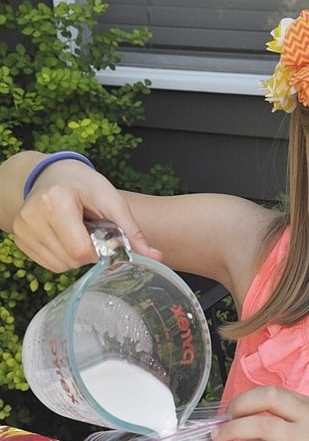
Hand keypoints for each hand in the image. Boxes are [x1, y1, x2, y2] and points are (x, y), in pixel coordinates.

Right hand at [12, 161, 161, 271]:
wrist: (51, 175)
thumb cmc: (84, 185)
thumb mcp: (112, 200)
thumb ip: (132, 231)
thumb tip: (156, 257)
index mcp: (56, 201)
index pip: (80, 250)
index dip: (97, 250)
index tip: (102, 235)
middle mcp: (33, 215)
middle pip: (71, 259)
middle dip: (87, 253)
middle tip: (89, 231)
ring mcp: (23, 228)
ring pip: (60, 266)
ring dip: (75, 256)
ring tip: (76, 231)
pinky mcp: (20, 239)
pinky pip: (49, 265)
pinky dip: (63, 257)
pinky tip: (64, 237)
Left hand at [213, 385, 308, 440]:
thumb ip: (286, 429)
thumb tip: (246, 429)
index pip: (273, 392)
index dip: (246, 399)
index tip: (232, 411)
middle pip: (267, 398)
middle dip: (238, 406)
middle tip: (223, 420)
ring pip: (262, 426)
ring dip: (233, 430)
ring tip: (218, 437)